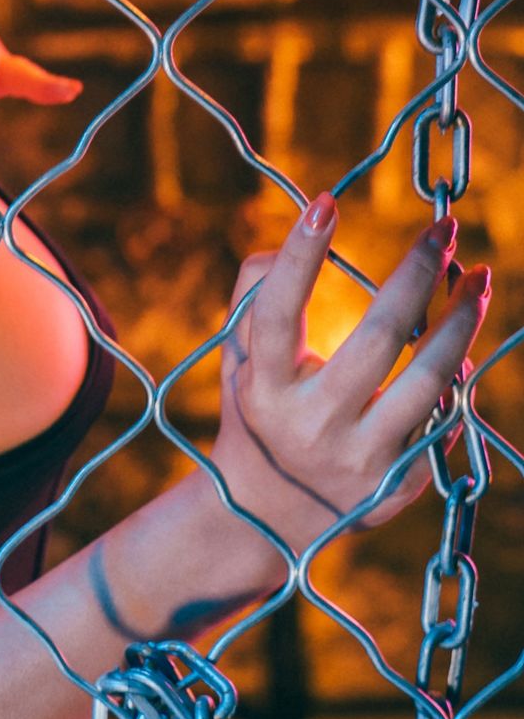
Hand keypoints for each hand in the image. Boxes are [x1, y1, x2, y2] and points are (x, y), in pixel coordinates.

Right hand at [212, 195, 489, 562]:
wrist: (270, 515)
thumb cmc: (262, 414)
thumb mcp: (239, 362)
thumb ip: (253, 295)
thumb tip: (300, 232)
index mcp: (265, 390)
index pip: (278, 312)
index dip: (300, 255)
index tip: (326, 203)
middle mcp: (312, 426)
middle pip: (379, 337)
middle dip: (418, 272)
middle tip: (445, 228)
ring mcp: (362, 458)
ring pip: (432, 378)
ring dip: (462, 319)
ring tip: (479, 279)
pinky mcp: (400, 481)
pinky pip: (443, 414)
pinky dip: (457, 371)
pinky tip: (461, 339)